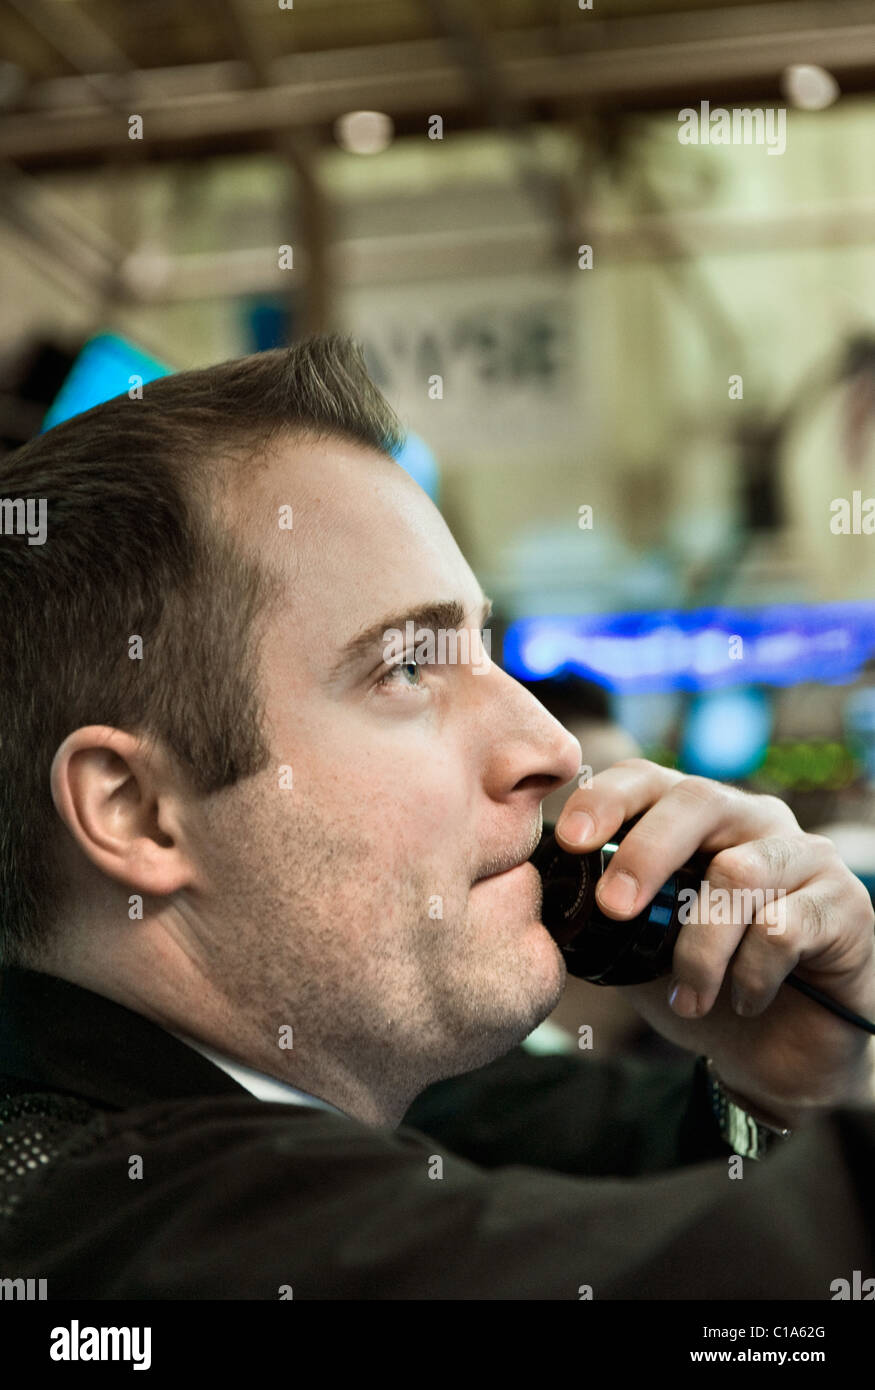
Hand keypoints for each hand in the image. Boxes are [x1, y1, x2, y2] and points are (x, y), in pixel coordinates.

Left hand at [554, 758, 874, 1126]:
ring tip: (687, 997)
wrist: (777, 1055)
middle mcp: (753, 822)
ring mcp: (804, 858)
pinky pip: (787, 926)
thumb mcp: (638, 946)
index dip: (607, 799)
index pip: (649, 779)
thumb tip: (542, 889)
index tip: (569, 839)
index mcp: (698, 819)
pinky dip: (751, 972)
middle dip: (646, 853)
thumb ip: (604, 910)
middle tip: (615, 908)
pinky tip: (741, 1000)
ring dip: (700, 947)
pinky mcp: (846, 905)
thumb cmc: (703, 987)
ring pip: (739, 873)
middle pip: (697, 801)